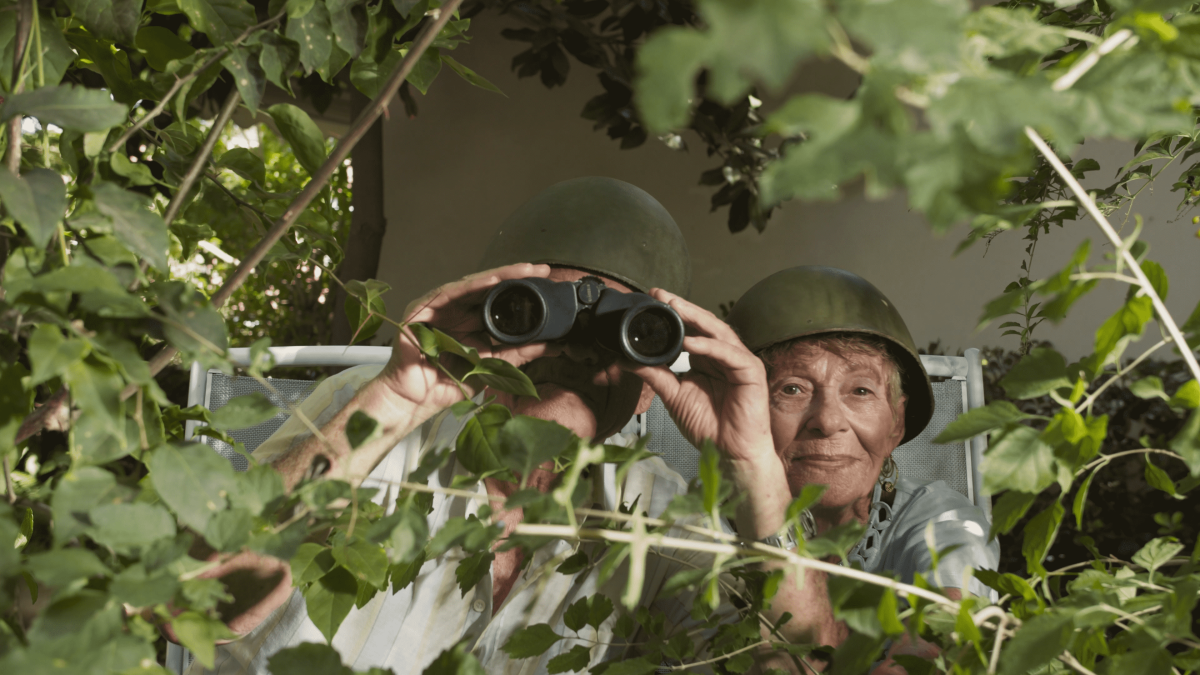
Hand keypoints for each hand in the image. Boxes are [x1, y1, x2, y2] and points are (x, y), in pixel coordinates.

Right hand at [375, 263, 557, 414]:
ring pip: (472, 284)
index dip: (522, 289)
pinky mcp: (421, 308)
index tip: (547, 282)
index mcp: (471, 321)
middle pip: (488, 287)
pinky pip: (449, 292)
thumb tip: (552, 345)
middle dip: (516, 276)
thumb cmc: (449, 382)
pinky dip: (471, 285)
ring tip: (523, 271)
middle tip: (541, 270)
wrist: (418, 399)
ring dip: (498, 275)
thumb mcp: (493, 365)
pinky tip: (491, 280)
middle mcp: (456, 310)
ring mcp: (438, 306)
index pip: (499, 299)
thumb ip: (519, 353)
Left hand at [625, 290, 776, 466]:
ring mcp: (739, 361)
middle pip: (704, 324)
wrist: (729, 452)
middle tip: (660, 295)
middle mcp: (723, 355)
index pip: (690, 329)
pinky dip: (710, 346)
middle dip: (682, 308)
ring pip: (717, 332)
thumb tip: (627, 360)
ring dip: (695, 318)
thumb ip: (654, 375)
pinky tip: (691, 342)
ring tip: (674, 307)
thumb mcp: (673, 395)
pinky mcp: (751, 371)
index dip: (673, 315)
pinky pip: (729, 354)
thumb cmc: (708, 426)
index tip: (651, 300)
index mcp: (707, 358)